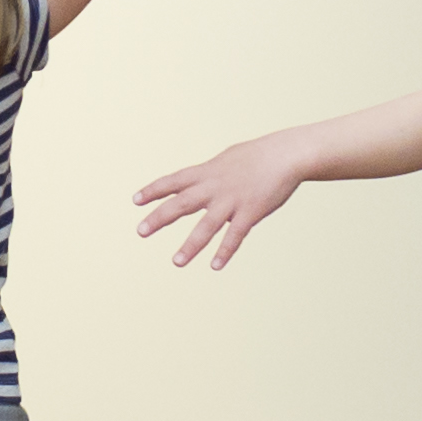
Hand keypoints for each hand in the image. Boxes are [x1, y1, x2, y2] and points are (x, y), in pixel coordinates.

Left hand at [129, 137, 307, 270]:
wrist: (286, 155)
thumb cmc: (257, 156)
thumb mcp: (226, 160)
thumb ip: (210, 174)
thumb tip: (198, 181)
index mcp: (207, 172)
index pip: (174, 181)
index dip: (153, 190)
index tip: (135, 201)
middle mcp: (214, 186)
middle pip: (181, 203)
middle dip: (159, 217)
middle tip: (140, 231)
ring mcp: (232, 200)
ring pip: (206, 226)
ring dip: (190, 245)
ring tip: (177, 262)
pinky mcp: (250, 212)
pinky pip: (235, 235)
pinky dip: (225, 251)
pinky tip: (215, 266)